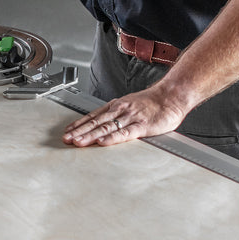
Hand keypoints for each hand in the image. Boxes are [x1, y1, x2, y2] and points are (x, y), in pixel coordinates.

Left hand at [62, 87, 187, 147]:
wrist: (172, 96)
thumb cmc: (153, 102)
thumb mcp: (131, 104)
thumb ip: (119, 114)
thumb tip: (105, 123)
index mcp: (117, 106)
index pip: (93, 116)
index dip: (79, 124)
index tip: (67, 131)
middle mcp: (120, 110)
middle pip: (95, 122)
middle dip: (79, 131)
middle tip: (66, 139)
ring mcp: (130, 118)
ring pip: (106, 128)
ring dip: (90, 135)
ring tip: (78, 142)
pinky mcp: (142, 126)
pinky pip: (124, 133)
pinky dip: (112, 138)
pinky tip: (102, 143)